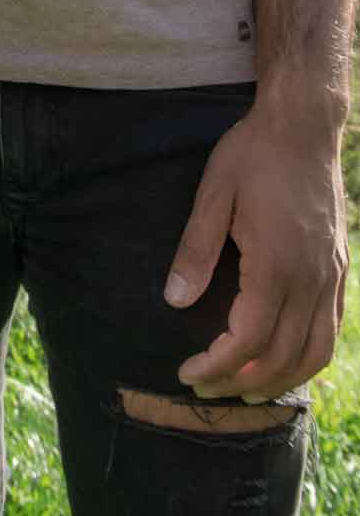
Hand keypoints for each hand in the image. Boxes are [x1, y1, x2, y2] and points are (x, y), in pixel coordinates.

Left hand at [164, 108, 349, 398]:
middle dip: (242, 383)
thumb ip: (195, 249)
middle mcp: (310, 280)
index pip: (246, 342)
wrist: (304, 125)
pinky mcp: (340, 269)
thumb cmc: (253, 153)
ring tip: (245, 390)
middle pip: (281, 358)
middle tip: (207, 390)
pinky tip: (285, 359)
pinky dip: (308, 357)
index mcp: (276, 266)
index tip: (187, 373)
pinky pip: (331, 330)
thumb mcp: (214, 192)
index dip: (216, 367)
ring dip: (280, 380)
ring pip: (315, 353)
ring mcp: (331, 277)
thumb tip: (175, 301)